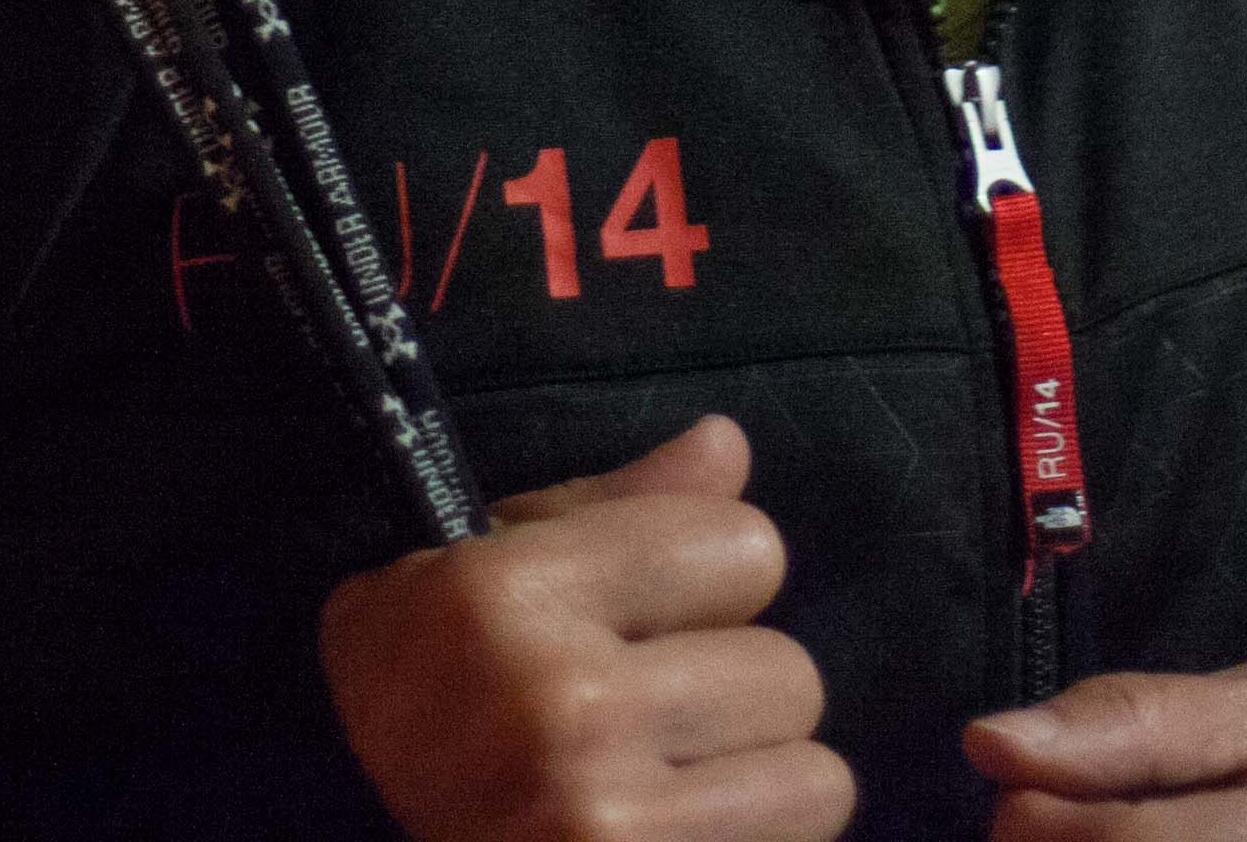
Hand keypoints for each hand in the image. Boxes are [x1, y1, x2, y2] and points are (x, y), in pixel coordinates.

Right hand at [315, 413, 853, 841]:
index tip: (655, 619)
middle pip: (790, 672)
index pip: (749, 548)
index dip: (710, 581)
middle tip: (658, 726)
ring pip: (814, 779)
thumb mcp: (486, 577)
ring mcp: (603, 821)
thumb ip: (612, 506)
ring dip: (756, 788)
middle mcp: (561, 706)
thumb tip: (728, 443)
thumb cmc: (431, 708)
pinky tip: (679, 834)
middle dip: (734, 698)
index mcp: (509, 597)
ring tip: (675, 791)